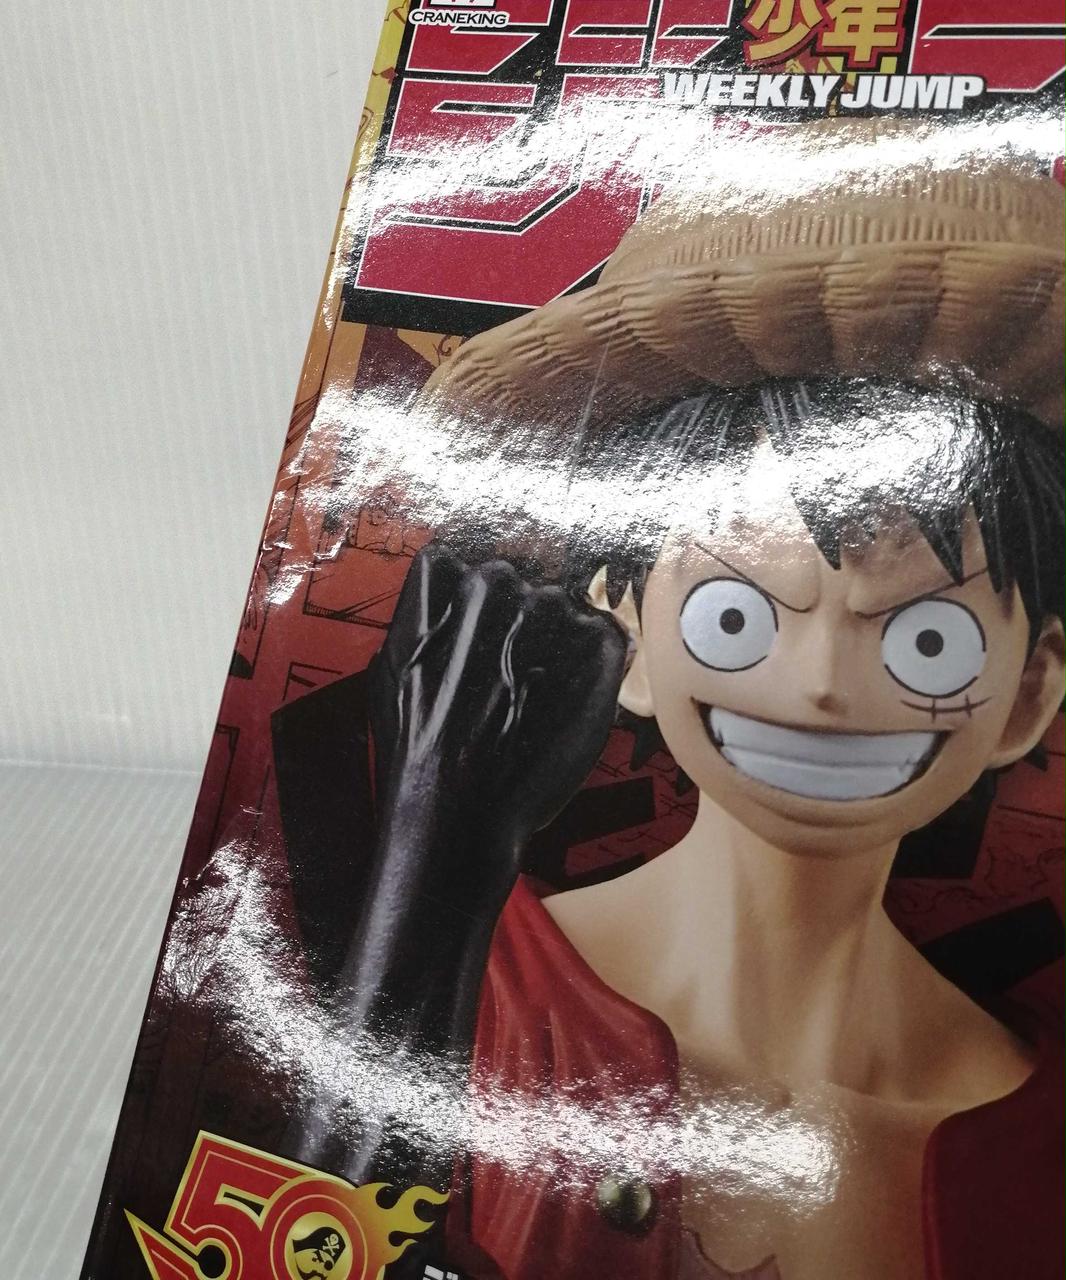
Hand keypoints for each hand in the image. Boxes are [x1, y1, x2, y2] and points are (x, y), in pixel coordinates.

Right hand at [369, 544, 626, 884]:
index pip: (461, 563)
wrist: (458, 816)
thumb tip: (443, 604)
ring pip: (561, 603)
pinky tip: (567, 701)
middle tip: (509, 676)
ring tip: (536, 698)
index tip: (474, 638)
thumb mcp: (387, 677)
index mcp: (437, 587)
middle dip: (515, 619)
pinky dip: (596, 663)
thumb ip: (416, 626)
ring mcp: (549, 613)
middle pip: (515, 578)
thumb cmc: (416, 757)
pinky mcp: (595, 648)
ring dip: (556, 640)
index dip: (469, 602)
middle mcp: (493, 586)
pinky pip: (606, 633)